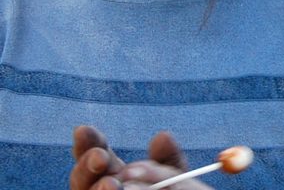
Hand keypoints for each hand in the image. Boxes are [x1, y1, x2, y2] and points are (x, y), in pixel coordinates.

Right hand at [70, 126, 211, 189]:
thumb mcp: (174, 183)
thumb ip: (168, 163)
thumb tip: (162, 136)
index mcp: (115, 179)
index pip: (95, 158)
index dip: (87, 144)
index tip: (84, 129)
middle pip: (80, 182)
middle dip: (86, 167)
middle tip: (102, 157)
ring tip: (111, 184)